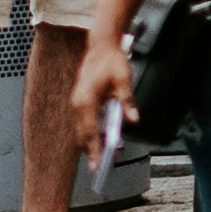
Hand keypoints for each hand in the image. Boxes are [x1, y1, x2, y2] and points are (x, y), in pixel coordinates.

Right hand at [75, 64, 136, 205]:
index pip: (90, 133)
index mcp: (86, 101)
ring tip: (104, 154)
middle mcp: (78, 104)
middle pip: (82, 135)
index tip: (97, 166)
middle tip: (102, 166)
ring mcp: (77, 102)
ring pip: (82, 130)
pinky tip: (102, 137)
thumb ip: (127, 101)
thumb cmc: (112, 60)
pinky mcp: (80, 100)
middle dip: (92, 151)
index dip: (94, 151)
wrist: (101, 44)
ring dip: (91, 142)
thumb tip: (133, 120)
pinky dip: (91, 132)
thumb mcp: (124, 80)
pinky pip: (83, 122)